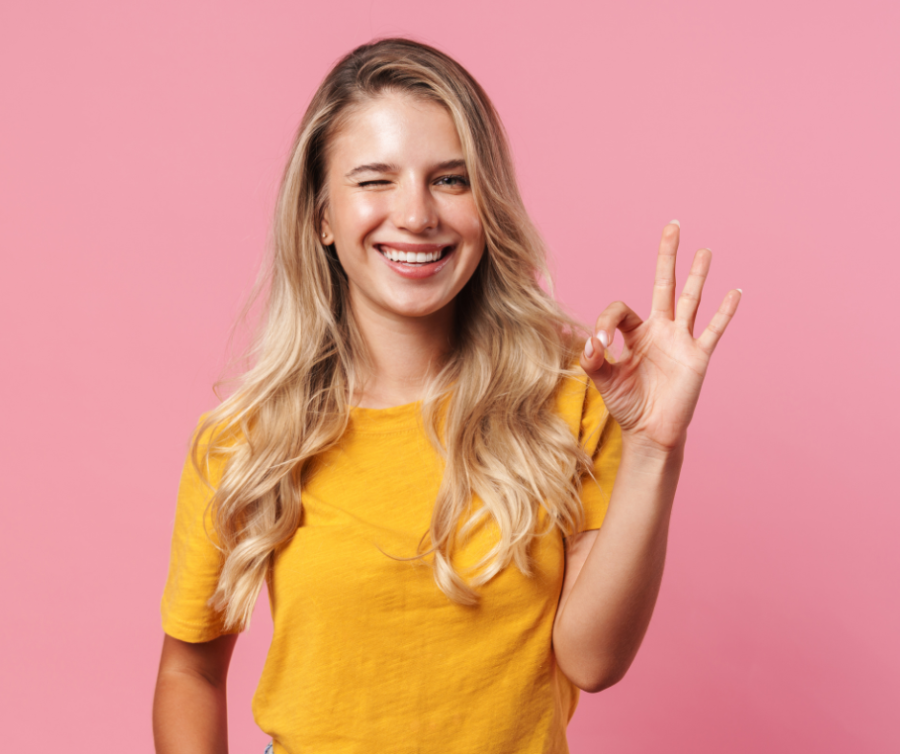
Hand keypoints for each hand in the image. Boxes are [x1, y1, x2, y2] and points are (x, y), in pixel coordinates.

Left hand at [580, 221, 740, 453]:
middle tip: (672, 227)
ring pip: (690, 300)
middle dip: (666, 257)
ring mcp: (680, 341)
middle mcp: (659, 330)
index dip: (605, 322)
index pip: (620, 310)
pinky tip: (734, 292)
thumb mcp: (604, 382)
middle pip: (663, 285)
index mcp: (634, 334)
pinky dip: (724, 312)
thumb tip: (591, 344)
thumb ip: (594, 362)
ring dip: (697, 275)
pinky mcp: (697, 356)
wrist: (651, 432)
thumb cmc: (627, 405)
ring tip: (704, 251)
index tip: (600, 346)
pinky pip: (712, 330)